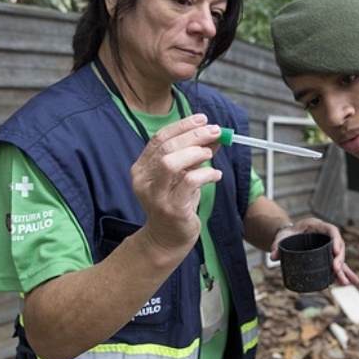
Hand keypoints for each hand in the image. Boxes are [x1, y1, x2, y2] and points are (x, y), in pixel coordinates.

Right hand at [131, 114, 222, 250]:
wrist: (168, 238)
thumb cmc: (176, 204)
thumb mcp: (184, 175)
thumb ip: (195, 155)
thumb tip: (214, 136)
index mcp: (142, 167)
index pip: (159, 138)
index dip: (182, 126)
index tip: (203, 119)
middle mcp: (144, 180)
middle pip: (166, 147)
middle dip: (193, 135)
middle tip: (216, 131)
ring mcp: (155, 195)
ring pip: (170, 162)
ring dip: (195, 152)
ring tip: (210, 153)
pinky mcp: (170, 208)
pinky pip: (189, 183)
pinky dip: (206, 174)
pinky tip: (216, 175)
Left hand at [269, 218, 358, 285]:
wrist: (288, 236)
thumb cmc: (286, 234)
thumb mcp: (281, 237)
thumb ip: (277, 245)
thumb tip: (273, 257)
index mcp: (317, 226)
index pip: (331, 230)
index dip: (336, 240)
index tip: (335, 252)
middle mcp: (325, 236)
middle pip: (338, 246)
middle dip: (339, 259)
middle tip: (336, 269)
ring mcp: (327, 246)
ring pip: (339, 257)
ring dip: (344, 270)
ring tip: (348, 282)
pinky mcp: (326, 256)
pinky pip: (337, 264)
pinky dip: (344, 273)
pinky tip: (351, 282)